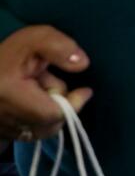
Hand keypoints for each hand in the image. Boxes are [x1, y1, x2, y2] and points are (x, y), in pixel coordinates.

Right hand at [0, 26, 91, 141]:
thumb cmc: (8, 54)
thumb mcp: (34, 39)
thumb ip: (59, 47)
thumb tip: (82, 64)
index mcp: (9, 94)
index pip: (51, 114)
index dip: (73, 104)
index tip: (85, 91)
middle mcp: (1, 118)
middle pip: (49, 125)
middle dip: (59, 105)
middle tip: (48, 82)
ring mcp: (0, 130)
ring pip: (40, 131)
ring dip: (47, 112)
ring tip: (36, 90)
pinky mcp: (1, 135)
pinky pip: (29, 134)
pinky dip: (37, 120)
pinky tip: (30, 103)